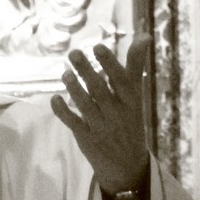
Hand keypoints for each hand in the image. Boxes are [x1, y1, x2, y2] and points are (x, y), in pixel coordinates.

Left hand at [51, 40, 149, 195]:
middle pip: (99, 90)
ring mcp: (101, 127)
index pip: (120, 80)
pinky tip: (55, 98)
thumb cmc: (129, 120)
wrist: (127, 164)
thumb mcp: (136, 96)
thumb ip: (136, 65)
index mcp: (131, 102)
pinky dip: (63, 111)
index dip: (109, 63)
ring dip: (74, 88)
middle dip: (86, 71)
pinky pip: (73, 122)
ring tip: (65, 73)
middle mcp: (117, 114)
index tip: (98, 46)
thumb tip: (145, 35)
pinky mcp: (86, 138)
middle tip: (73, 53)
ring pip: (85, 105)